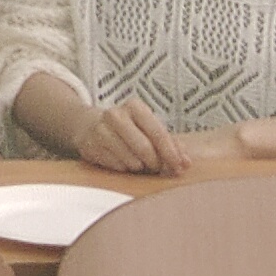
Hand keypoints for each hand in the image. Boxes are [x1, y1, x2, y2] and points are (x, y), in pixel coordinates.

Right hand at [74, 95, 189, 176]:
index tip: (180, 168)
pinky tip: (122, 161)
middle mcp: (116, 114)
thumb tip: (186, 163)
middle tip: (155, 167)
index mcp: (135, 107)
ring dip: (139, 167)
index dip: (171, 154)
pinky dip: (124, 168)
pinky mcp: (91, 146)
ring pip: (131, 161)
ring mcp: (101, 130)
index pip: (158, 133)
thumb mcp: (149, 129)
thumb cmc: (128, 130)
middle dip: (154, 163)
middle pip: (145, 149)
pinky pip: (117, 167)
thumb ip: (171, 144)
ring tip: (137, 161)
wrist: (89, 126)